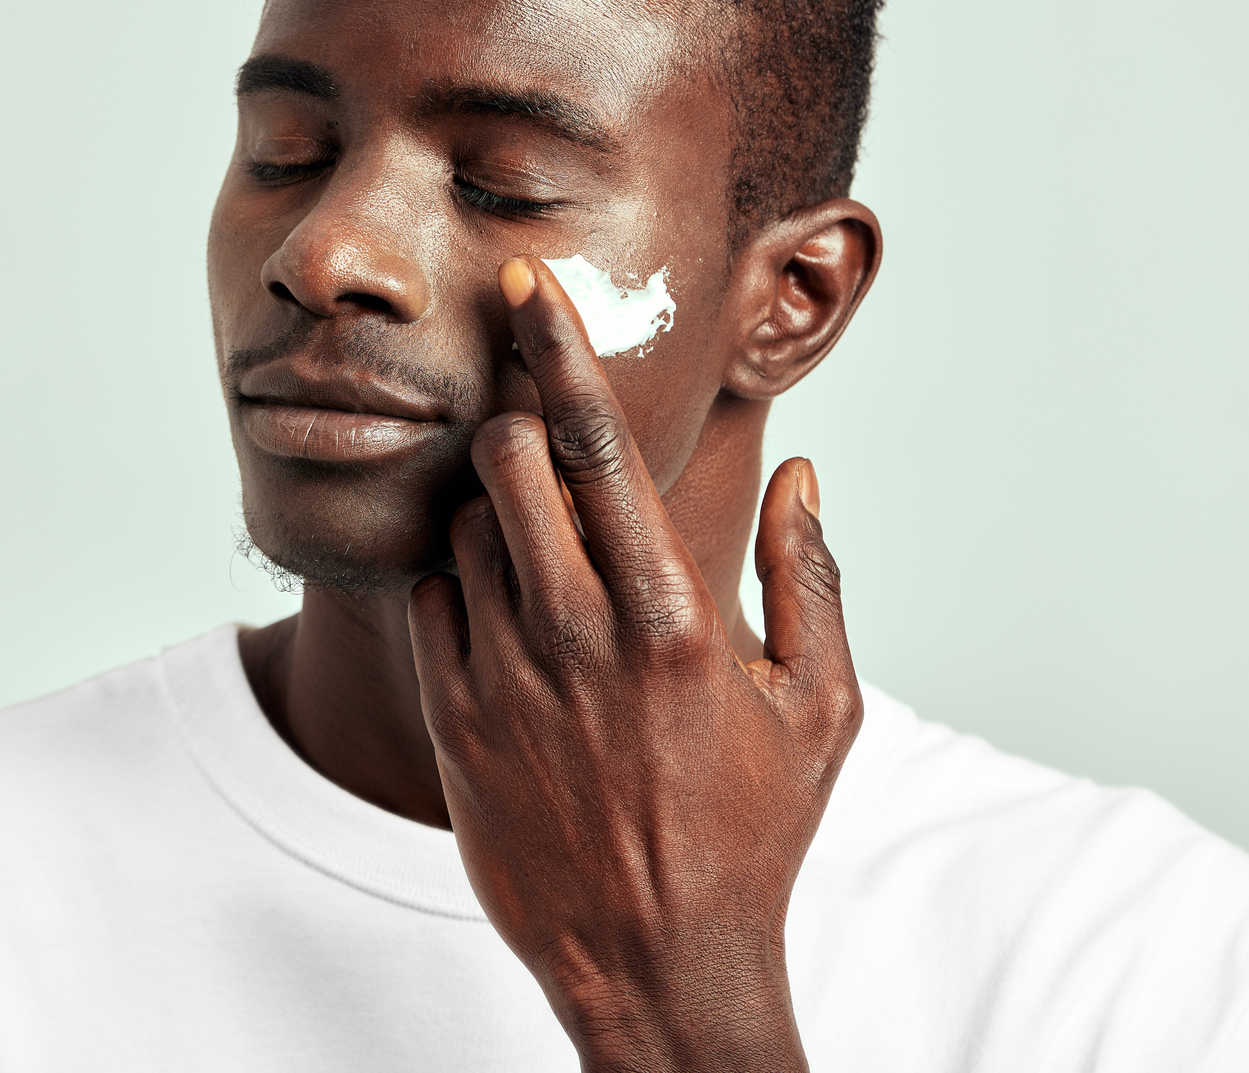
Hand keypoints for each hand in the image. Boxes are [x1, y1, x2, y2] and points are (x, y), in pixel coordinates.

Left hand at [407, 255, 862, 1072]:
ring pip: (464, 527)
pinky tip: (508, 623)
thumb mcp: (820, 709)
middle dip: (519, 429)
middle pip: (509, 462)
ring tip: (549, 569)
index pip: (599, 447)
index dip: (559, 350)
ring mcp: (506, 678)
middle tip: (545, 450)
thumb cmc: (749, 833)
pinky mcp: (453, 722)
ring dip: (495, 516)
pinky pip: (428, 600)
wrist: (655, 963)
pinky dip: (458, 585)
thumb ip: (814, 578)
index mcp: (676, 615)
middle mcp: (580, 634)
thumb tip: (804, 471)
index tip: (527, 285)